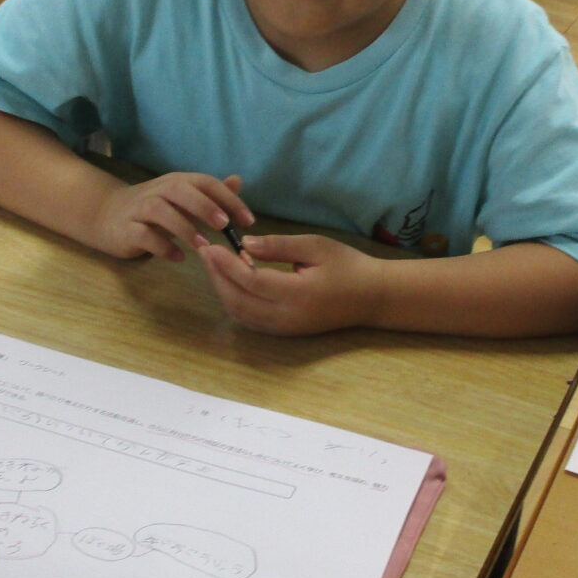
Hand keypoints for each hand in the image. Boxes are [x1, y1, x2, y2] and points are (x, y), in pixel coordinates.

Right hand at [87, 173, 252, 262]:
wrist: (106, 215)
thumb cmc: (153, 209)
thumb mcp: (183, 199)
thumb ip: (210, 193)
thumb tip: (238, 180)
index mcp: (177, 182)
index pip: (205, 182)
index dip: (228, 198)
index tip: (248, 220)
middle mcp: (158, 191)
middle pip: (179, 190)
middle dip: (203, 205)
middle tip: (224, 224)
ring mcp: (139, 210)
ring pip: (160, 211)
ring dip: (183, 227)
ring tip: (203, 245)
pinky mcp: (126, 230)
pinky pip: (144, 236)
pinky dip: (162, 246)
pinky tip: (178, 258)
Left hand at [194, 233, 384, 335]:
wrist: (372, 298)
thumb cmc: (348, 266)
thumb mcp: (316, 246)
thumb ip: (279, 246)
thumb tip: (244, 244)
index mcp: (298, 294)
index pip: (250, 280)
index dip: (225, 264)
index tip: (211, 245)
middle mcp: (287, 317)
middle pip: (237, 300)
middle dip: (216, 276)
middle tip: (205, 252)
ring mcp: (285, 329)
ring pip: (240, 314)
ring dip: (222, 290)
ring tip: (215, 265)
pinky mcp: (285, 332)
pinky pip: (249, 320)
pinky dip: (234, 301)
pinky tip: (233, 281)